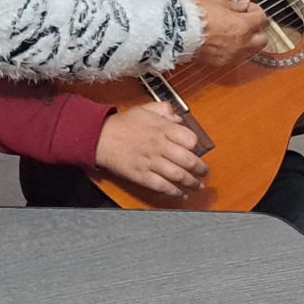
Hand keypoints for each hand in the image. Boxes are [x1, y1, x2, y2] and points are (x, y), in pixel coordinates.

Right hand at [94, 102, 208, 198]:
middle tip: (204, 172)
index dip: (196, 146)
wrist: (99, 137)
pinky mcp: (141, 175)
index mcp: (162, 129)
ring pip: (178, 175)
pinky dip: (174, 192)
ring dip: (191, 183)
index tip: (197, 150)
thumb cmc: (122, 124)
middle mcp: (159, 146)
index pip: (190, 139)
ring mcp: (151, 162)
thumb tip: (179, 118)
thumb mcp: (145, 109)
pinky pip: (162, 186)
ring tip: (197, 185)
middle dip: (200, 169)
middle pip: (188, 160)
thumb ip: (165, 110)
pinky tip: (181, 194)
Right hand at [193, 0, 270, 64]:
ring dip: (249, 42)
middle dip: (257, 31)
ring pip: (252, 51)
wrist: (181, 32)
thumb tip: (243, 6)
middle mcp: (243, 43)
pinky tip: (227, 43)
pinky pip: (237, 58)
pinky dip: (236, 51)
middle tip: (247, 23)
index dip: (255, 11)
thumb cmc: (197, 16)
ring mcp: (233, 55)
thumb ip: (235, 7)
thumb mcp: (219, 4)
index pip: (262, 19)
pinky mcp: (223, 62)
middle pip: (263, 39)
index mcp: (244, 26)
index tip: (247, 8)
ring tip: (236, 34)